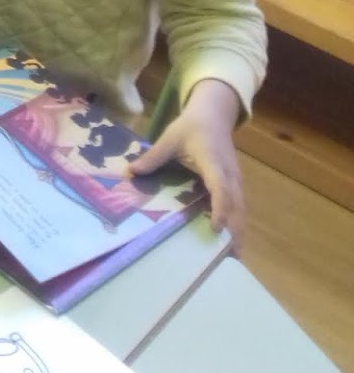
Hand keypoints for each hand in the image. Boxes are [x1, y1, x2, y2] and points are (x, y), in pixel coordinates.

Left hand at [129, 78, 246, 248]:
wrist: (213, 116)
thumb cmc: (191, 127)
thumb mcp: (169, 138)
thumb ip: (153, 156)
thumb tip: (131, 171)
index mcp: (213, 162)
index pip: (220, 188)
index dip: (220, 208)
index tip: (216, 228)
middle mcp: (229, 175)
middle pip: (236, 205)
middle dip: (234, 229)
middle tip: (227, 255)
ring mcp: (235, 180)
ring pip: (241, 208)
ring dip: (238, 230)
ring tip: (232, 256)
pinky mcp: (235, 184)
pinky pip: (238, 206)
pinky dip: (236, 222)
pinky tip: (230, 240)